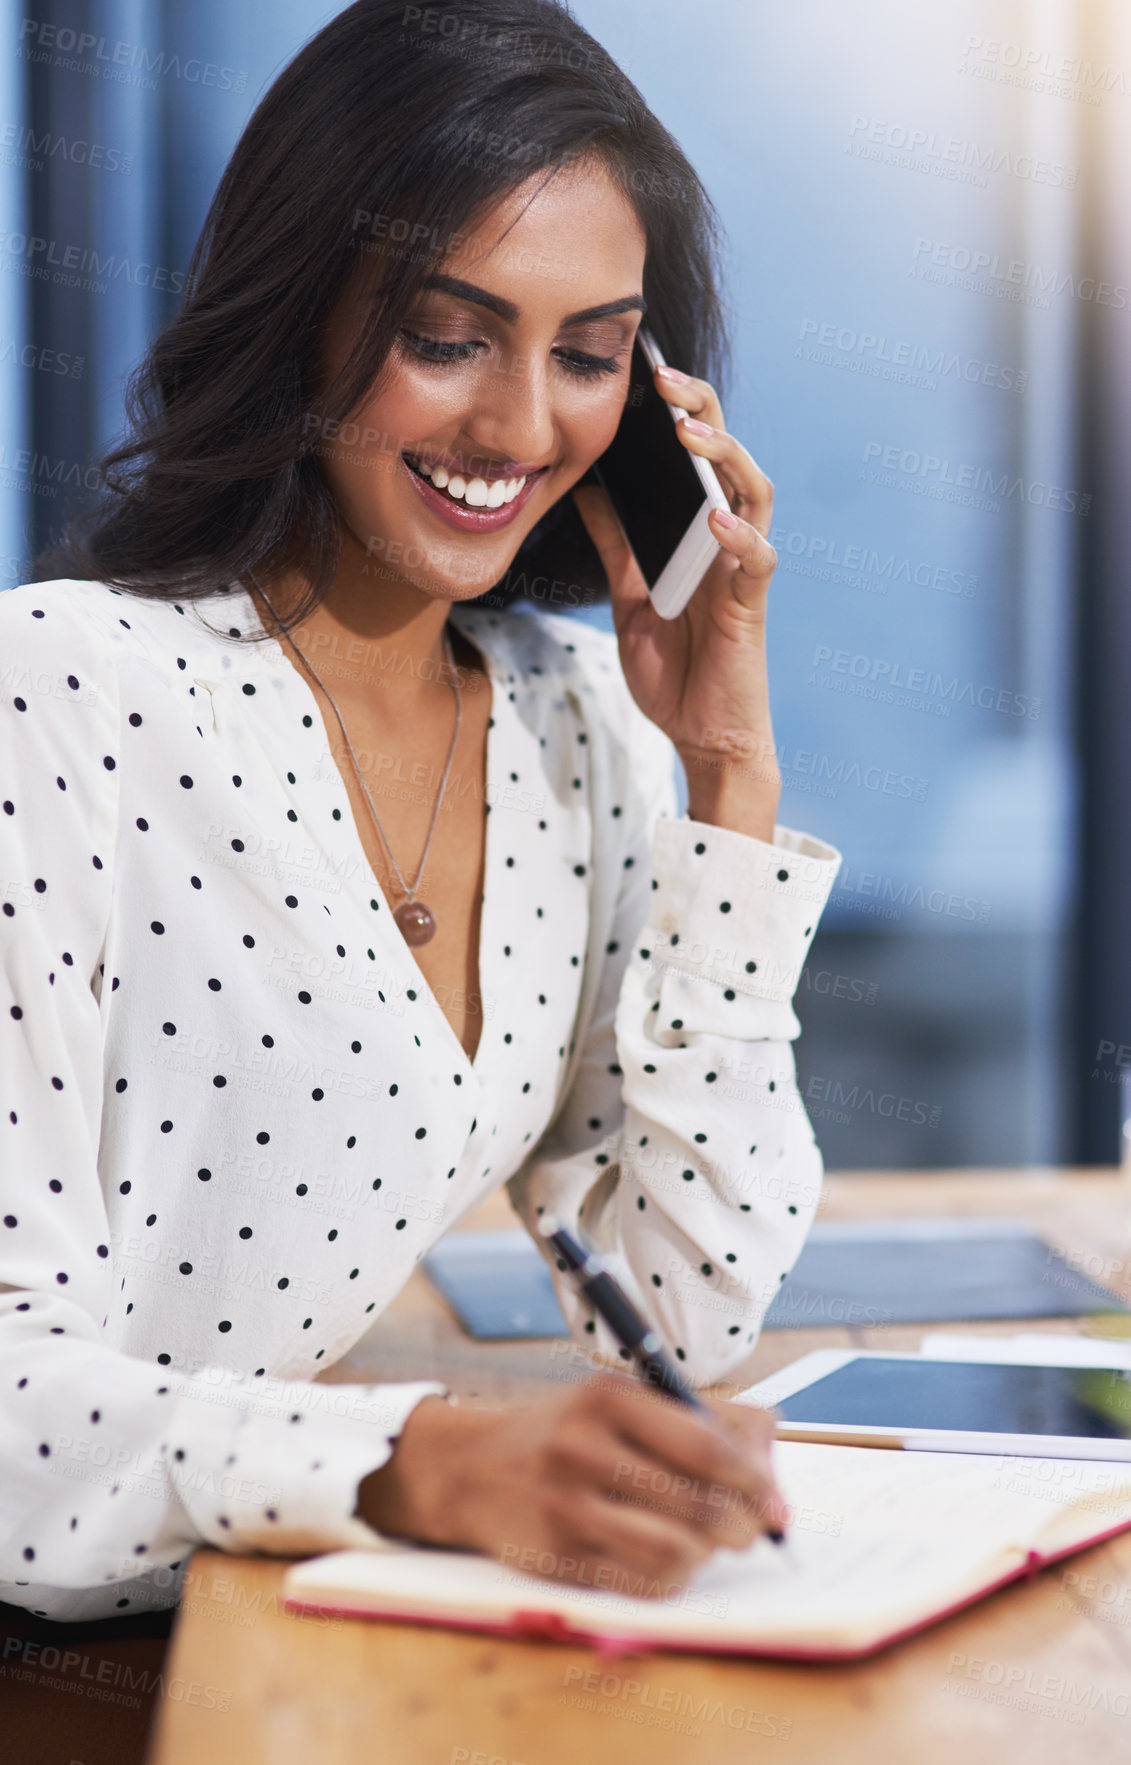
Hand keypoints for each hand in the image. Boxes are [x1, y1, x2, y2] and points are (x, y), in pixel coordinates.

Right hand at [356, 1375, 787, 1598]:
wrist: (472, 1467)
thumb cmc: (570, 1433)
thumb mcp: (625, 1402)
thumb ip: (704, 1422)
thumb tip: (773, 1478)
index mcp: (609, 1398)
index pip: (705, 1443)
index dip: (754, 1478)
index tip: (775, 1501)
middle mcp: (583, 1448)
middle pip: (696, 1503)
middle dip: (740, 1526)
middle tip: (748, 1530)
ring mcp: (565, 1506)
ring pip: (674, 1551)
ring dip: (705, 1555)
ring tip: (704, 1544)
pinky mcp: (553, 1558)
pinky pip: (640, 1584)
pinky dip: (671, 1580)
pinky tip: (668, 1562)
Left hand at [571, 363, 780, 831]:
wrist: (701, 735)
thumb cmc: (675, 668)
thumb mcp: (628, 596)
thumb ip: (616, 543)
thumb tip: (585, 488)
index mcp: (700, 530)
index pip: (697, 454)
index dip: (677, 409)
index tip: (638, 373)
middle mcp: (729, 539)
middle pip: (728, 455)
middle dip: (700, 410)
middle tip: (663, 378)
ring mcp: (743, 569)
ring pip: (755, 492)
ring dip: (725, 457)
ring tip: (689, 432)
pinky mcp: (751, 607)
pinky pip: (758, 561)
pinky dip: (739, 537)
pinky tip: (713, 518)